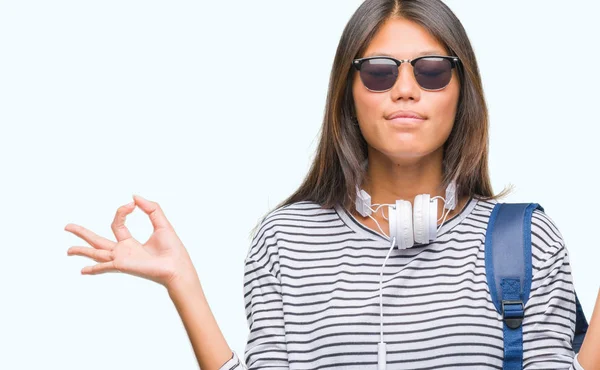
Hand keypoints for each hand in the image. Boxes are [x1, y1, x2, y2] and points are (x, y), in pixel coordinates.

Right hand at [66, 195, 195, 288]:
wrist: (177, 265)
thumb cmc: (172, 249)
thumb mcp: (161, 223)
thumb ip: (151, 208)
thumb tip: (134, 196)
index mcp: (130, 242)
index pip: (117, 224)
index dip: (122, 211)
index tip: (131, 204)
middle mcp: (122, 251)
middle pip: (97, 240)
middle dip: (82, 233)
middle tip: (67, 226)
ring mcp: (121, 259)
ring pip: (96, 253)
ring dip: (81, 251)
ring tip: (67, 250)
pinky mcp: (123, 265)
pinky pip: (105, 266)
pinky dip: (94, 268)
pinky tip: (82, 270)